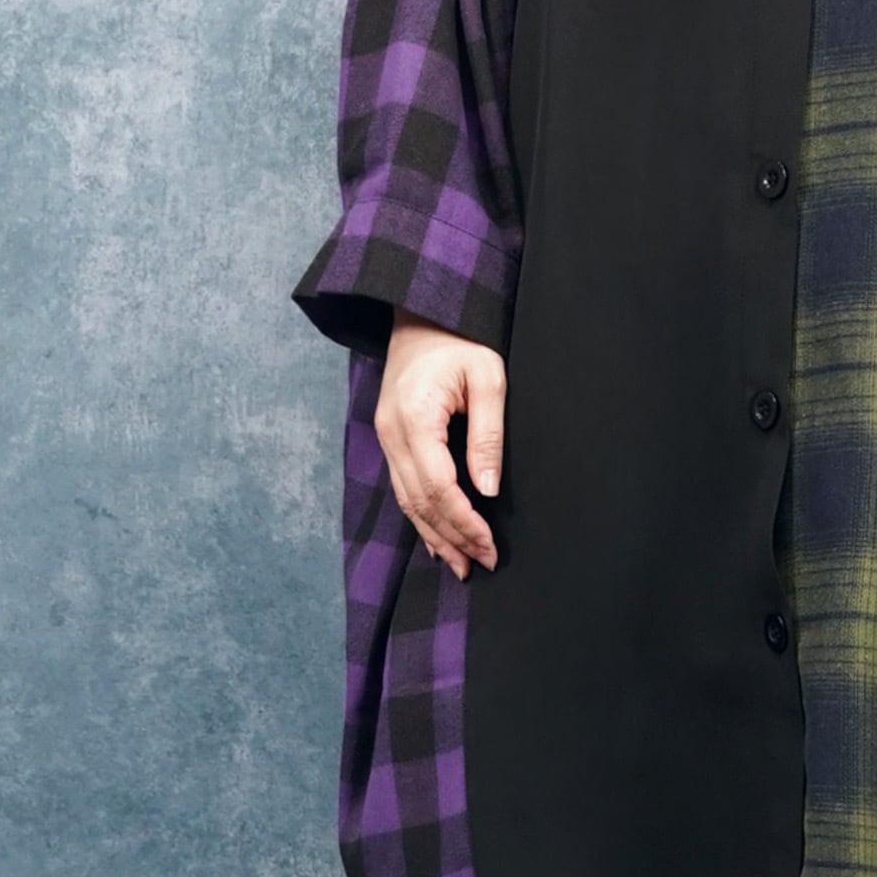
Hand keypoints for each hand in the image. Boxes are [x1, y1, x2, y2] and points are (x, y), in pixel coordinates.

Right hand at [377, 313, 505, 578]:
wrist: (422, 311)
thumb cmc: (460, 339)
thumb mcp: (488, 377)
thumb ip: (488, 434)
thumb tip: (488, 489)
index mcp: (415, 418)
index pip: (438, 487)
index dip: (464, 522)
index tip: (489, 546)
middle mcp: (392, 433)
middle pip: (419, 502)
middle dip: (452, 538)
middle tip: (482, 565)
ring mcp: (387, 437)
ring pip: (407, 501)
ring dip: (434, 535)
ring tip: (462, 565)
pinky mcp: (391, 438)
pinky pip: (403, 487)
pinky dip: (421, 516)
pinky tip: (436, 538)